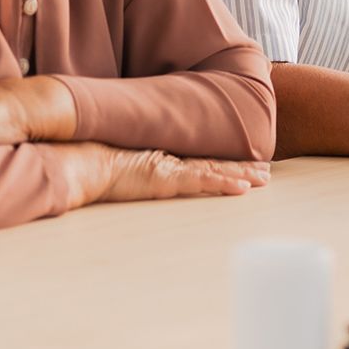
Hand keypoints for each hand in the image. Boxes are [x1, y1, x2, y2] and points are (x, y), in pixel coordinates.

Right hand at [95, 145, 270, 203]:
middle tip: (265, 173)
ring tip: (263, 180)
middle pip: (214, 163)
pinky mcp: (167, 178)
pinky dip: (223, 184)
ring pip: (215, 170)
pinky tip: (242, 189)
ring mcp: (170, 168)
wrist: (83, 163)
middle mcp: (171, 160)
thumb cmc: (95, 165)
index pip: (200, 161)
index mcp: (162, 159)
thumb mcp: (120, 167)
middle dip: (242, 167)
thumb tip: (137, 173)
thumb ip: (135, 169)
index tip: (244, 164)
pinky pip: (202, 182)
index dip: (224, 162)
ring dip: (241, 175)